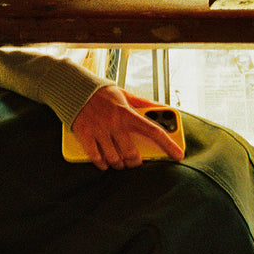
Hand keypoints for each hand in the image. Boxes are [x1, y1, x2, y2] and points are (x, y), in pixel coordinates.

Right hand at [69, 86, 185, 169]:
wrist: (74, 88)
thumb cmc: (102, 93)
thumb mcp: (124, 94)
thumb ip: (143, 103)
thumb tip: (161, 107)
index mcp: (128, 112)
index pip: (154, 130)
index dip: (168, 144)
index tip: (178, 155)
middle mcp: (115, 123)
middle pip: (132, 153)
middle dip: (134, 162)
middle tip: (134, 161)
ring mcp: (99, 130)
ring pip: (114, 158)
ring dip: (118, 164)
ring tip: (119, 162)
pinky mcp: (84, 135)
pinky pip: (96, 157)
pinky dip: (102, 164)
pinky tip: (105, 163)